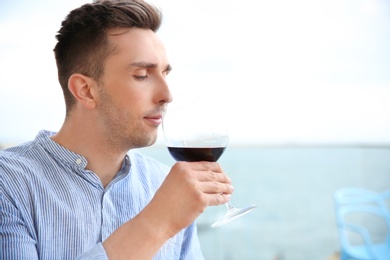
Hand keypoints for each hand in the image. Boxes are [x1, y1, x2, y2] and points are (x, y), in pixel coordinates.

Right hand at [103, 161, 232, 258]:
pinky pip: (217, 198)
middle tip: (229, 182)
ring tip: (230, 190)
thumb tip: (207, 176)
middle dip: (224, 178)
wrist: (158, 219)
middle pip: (213, 174)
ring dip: (226, 188)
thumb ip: (187, 176)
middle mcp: (188, 174)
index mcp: (181, 167)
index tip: (222, 172)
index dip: (217, 168)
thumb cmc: (165, 202)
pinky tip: (226, 198)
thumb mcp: (173, 181)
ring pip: (217, 185)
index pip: (205, 164)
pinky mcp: (200, 200)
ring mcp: (195, 187)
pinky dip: (224, 198)